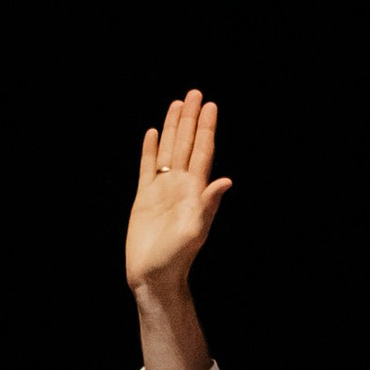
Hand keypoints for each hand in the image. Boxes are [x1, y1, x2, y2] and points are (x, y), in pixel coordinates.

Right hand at [126, 93, 230, 304]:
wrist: (153, 277)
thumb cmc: (176, 259)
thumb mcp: (195, 232)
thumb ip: (208, 205)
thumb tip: (225, 181)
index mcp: (194, 191)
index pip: (202, 151)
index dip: (206, 128)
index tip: (210, 105)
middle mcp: (180, 186)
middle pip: (186, 144)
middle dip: (190, 119)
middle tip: (194, 93)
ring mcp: (162, 190)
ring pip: (168, 150)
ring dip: (173, 128)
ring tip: (176, 104)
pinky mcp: (144, 198)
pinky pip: (147, 167)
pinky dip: (150, 149)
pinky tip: (152, 134)